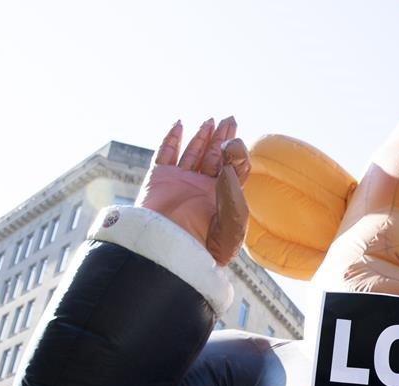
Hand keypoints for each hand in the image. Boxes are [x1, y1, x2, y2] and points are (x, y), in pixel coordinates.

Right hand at [136, 117, 251, 265]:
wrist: (170, 252)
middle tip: (229, 119)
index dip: (237, 154)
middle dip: (223, 139)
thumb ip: (234, 193)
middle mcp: (203, 189)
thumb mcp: (232, 224)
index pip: (234, 170)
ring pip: (193, 153)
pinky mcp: (160, 179)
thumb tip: (229, 164)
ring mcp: (181, 182)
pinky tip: (180, 124)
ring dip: (202, 137)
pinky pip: (165, 154)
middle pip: (216, 157)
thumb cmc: (205, 247)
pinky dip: (172, 138)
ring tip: (211, 121)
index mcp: (224, 199)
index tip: (235, 144)